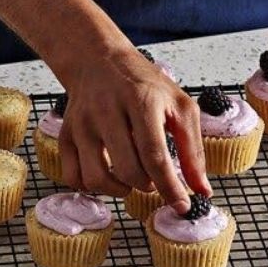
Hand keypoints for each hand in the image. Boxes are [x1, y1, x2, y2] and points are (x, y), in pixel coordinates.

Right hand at [55, 45, 210, 213]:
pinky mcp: (65, 134)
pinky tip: (108, 177)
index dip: (169, 187)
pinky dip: (91, 187)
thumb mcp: (179, 106)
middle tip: (155, 181)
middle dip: (147, 186)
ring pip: (96, 178)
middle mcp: (107, 111)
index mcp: (141, 100)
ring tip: (131, 181)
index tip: (182, 206)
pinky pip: (73, 176)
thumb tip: (201, 191)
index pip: (155, 155)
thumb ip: (193, 149)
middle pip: (128, 169)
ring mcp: (82, 124)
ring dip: (119, 191)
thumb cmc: (143, 84)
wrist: (99, 61)